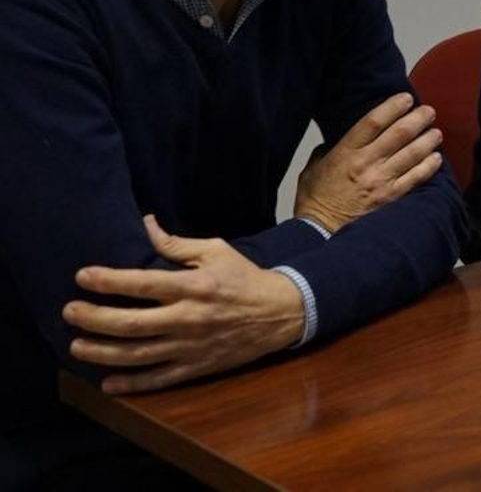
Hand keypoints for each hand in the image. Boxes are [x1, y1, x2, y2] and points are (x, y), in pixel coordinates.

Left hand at [64, 216, 305, 393]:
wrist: (281, 313)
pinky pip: (159, 379)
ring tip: (77, 346)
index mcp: (194, 286)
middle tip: (69, 312)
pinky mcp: (197, 367)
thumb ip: (177, 243)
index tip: (82, 276)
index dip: (108, 280)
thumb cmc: (245, 278)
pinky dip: (132, 384)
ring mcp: (191, 346)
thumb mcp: (216, 251)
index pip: (142, 284)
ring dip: (102, 352)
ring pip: (138, 354)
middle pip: (131, 323)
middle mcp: (189, 318)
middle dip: (94, 318)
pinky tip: (108, 383)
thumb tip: (146, 224)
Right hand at [294, 91, 443, 232]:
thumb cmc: (315, 201)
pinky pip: (415, 178)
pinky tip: (436, 158)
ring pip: (412, 154)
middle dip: (417, 119)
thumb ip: (327, 151)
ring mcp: (381, 181)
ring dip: (427, 140)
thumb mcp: (312, 169)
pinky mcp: (391, 198)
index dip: (392, 107)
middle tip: (429, 112)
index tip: (406, 98)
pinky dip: (428, 166)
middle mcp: (366, 163)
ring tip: (436, 132)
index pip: (373, 121)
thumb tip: (335, 142)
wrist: (319, 233)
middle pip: (399, 134)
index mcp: (346, 152)